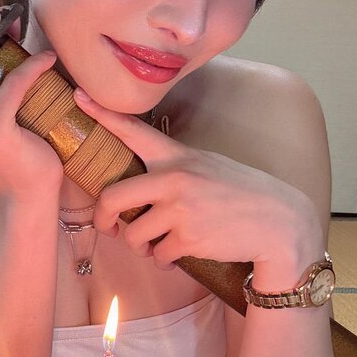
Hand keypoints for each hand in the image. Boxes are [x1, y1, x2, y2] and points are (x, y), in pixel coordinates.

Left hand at [73, 88, 316, 270]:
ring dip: (140, 246)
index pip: (133, 130)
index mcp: (177, 157)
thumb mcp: (207, 166)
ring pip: (134, 234)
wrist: (277, 222)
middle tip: (108, 227)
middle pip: (113, 197)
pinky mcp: (188, 239)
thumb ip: (173, 170)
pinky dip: (163, 259)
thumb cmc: (239, 194)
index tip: (78, 96)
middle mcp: (174, 179)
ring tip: (156, 245)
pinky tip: (177, 254)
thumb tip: (138, 188)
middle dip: (104, 218)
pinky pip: (158, 255)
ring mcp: (180, 210)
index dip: (102, 114)